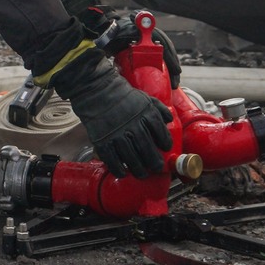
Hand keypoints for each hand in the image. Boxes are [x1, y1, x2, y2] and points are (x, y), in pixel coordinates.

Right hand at [52, 50, 171, 178]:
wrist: (96, 90)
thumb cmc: (121, 94)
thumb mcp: (144, 97)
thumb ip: (159, 108)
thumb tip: (169, 120)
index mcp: (145, 114)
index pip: (160, 132)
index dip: (165, 143)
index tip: (165, 149)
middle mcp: (133, 126)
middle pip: (147, 149)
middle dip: (154, 162)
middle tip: (157, 168)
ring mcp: (117, 134)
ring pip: (131, 158)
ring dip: (138, 169)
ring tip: (142, 174)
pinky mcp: (103, 140)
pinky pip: (112, 160)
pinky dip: (118, 169)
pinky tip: (123, 173)